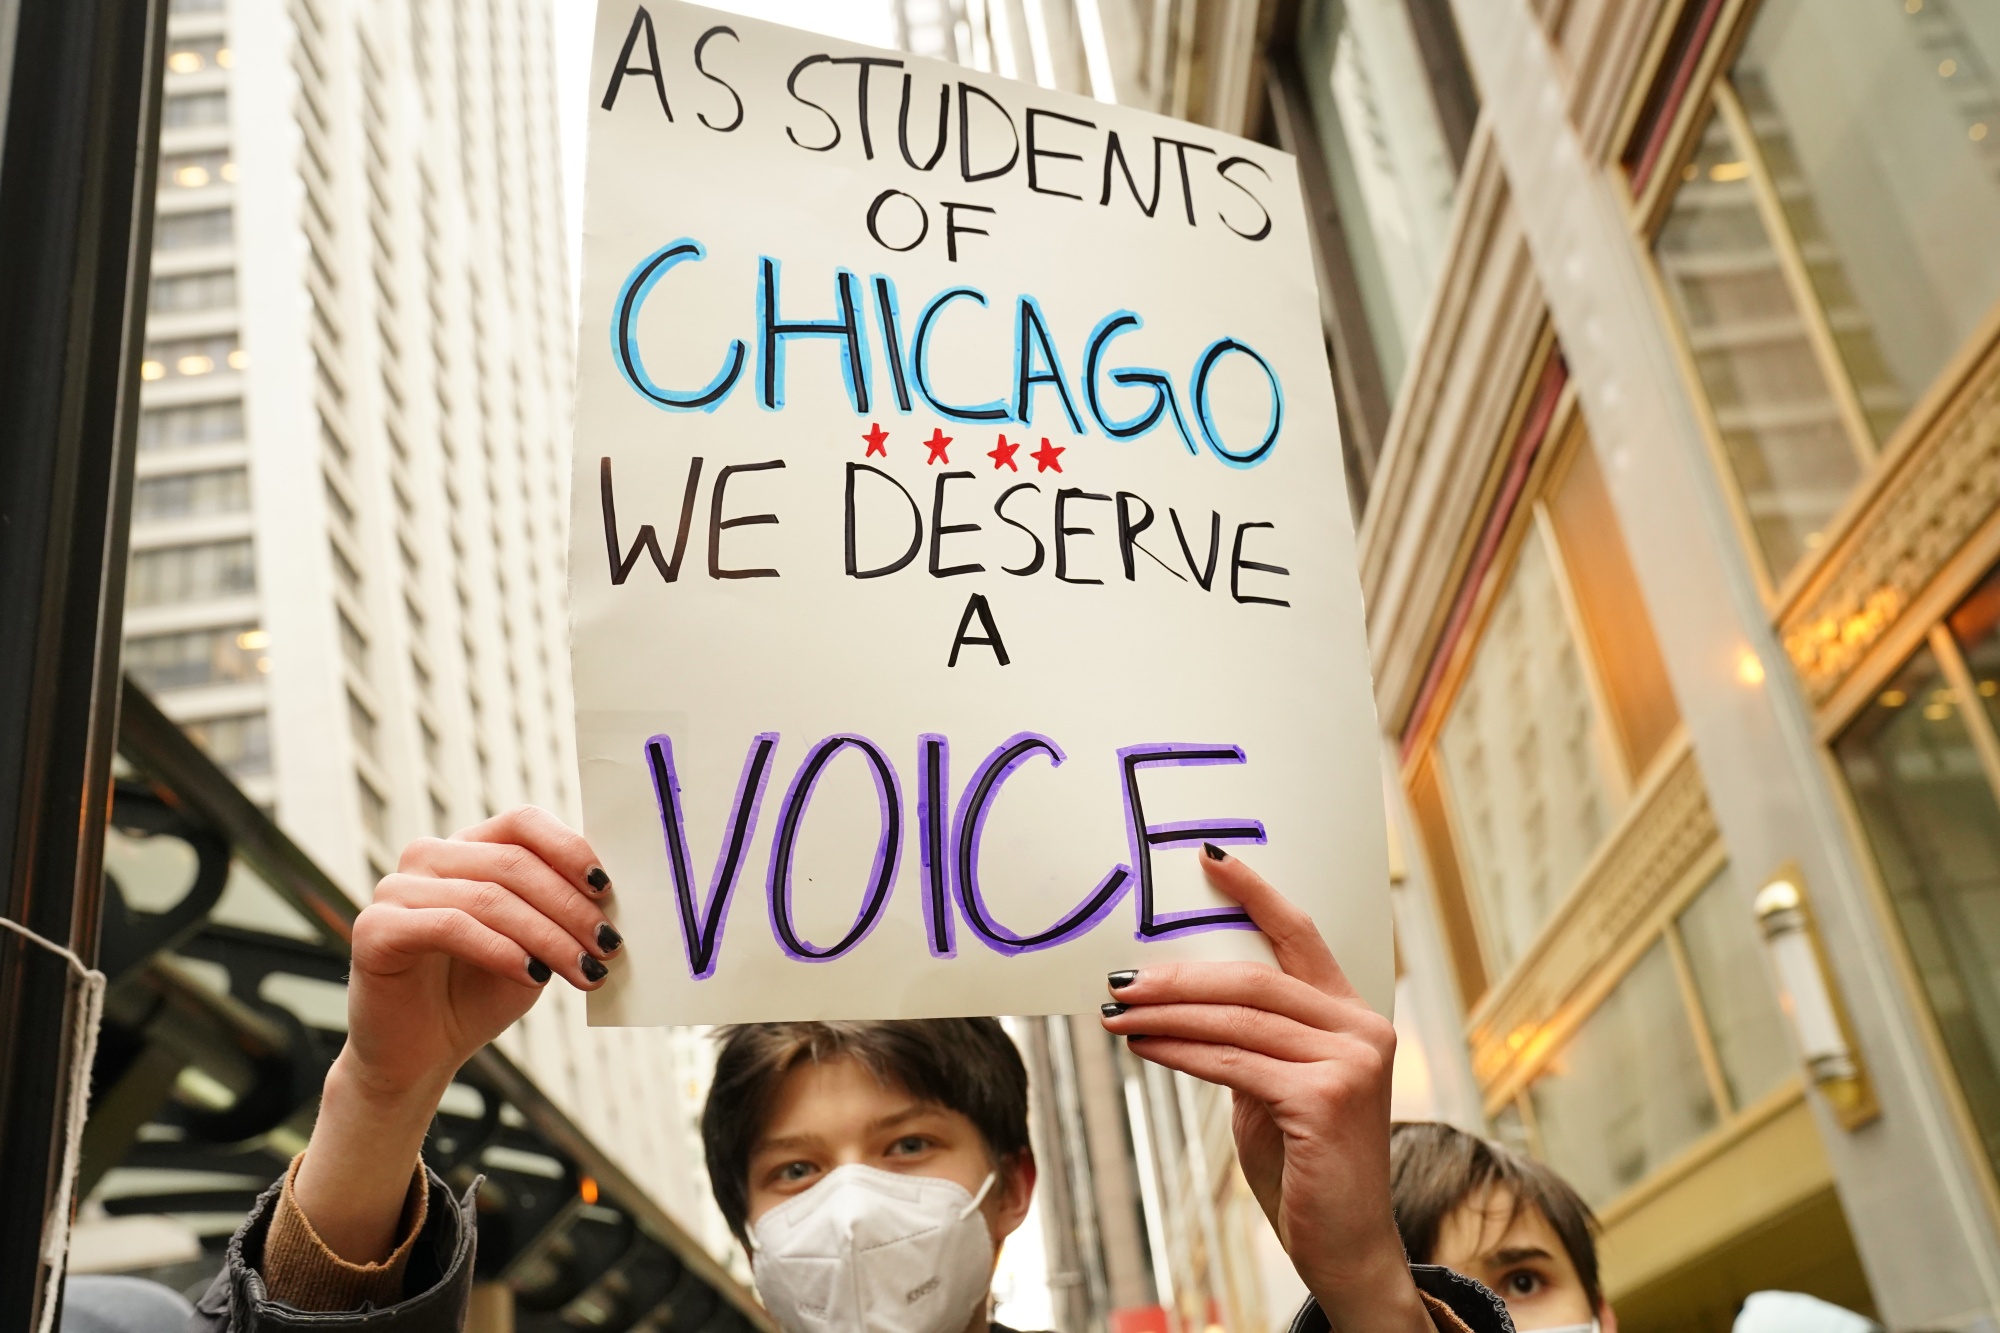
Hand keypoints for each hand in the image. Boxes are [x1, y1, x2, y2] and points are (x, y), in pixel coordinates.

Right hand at [296, 807, 617, 1263]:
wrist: (421, 1054)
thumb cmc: (480, 994)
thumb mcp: (534, 945)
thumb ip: (560, 911)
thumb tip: (614, 893)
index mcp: (468, 848)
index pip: (523, 823)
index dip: (569, 849)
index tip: (607, 888)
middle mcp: (429, 857)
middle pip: (513, 862)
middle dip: (570, 906)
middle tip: (608, 944)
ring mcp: (396, 889)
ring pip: (489, 896)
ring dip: (548, 935)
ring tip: (585, 969)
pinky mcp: (376, 928)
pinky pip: (451, 926)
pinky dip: (501, 949)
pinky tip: (533, 975)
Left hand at [1099, 849, 1427, 1332]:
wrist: (1345, 1244)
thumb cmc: (1305, 1164)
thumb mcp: (1278, 1085)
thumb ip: (1250, 1038)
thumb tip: (1177, 997)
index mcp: (1353, 1015)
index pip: (1302, 936)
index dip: (1256, 894)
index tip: (1210, 861)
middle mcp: (1362, 1029)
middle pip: (1256, 978)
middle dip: (1179, 976)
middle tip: (1120, 978)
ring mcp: (1351, 1063)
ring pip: (1238, 1020)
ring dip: (1166, 1015)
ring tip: (1115, 1013)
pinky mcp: (1326, 1100)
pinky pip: (1233, 1063)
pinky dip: (1180, 1053)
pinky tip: (1143, 1046)